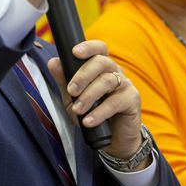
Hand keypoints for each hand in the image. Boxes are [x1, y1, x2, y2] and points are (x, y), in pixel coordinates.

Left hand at [47, 40, 142, 159]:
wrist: (112, 138)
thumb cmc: (92, 113)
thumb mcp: (73, 98)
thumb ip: (64, 80)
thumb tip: (53, 62)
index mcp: (102, 67)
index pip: (99, 48)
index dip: (89, 47)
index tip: (75, 52)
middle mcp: (115, 71)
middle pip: (102, 62)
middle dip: (83, 75)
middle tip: (71, 90)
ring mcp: (125, 84)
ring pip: (107, 81)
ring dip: (89, 95)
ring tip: (77, 110)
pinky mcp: (132, 100)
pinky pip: (115, 102)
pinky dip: (100, 112)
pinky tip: (88, 121)